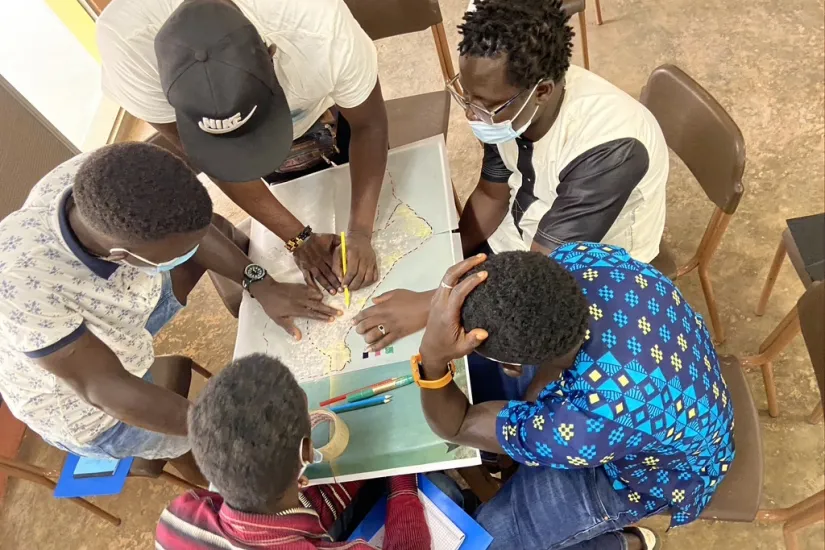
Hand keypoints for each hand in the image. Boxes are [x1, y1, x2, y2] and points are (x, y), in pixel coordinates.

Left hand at [253, 277, 340, 339]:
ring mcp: (301, 292)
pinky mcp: (300, 286)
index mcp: (296, 309)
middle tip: (340, 312)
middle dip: (330, 310)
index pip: (313, 314)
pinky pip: (312, 289)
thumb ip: (289, 327)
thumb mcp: (278, 319)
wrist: (266, 289)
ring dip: (324, 301)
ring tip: (331, 305)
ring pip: (317, 296)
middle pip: (318, 306)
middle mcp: (301, 300)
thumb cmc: (271, 306)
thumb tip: (299, 338)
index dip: (323, 317)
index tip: (332, 320)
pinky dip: (317, 293)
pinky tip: (320, 296)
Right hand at [292, 233, 340, 293]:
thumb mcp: (331, 237)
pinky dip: (312, 285)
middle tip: (341, 291)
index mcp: (327, 256)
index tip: (346, 281)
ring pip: (320, 278)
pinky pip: (308, 278)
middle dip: (335, 283)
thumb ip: (340, 242)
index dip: (341, 274)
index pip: (335, 266)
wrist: (301, 239)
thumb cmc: (317, 238)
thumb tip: (350, 244)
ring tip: (332, 293)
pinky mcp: (304, 269)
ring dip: (326, 286)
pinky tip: (316, 292)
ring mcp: (311, 267)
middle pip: (329, 274)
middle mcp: (320, 263)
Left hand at [334, 230, 376, 290]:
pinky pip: (374, 277)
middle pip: (360, 276)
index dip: (348, 280)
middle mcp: (365, 258)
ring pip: (368, 278)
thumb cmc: (347, 246)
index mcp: (354, 254)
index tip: (343, 286)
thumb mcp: (338, 252)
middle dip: (354, 285)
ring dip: (361, 286)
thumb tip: (339, 279)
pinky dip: (369, 282)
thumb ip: (336, 265)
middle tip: (348, 289)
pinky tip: (362, 283)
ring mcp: (371, 262)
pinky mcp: (375, 264)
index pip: (352, 271)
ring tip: (355, 287)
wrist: (360, 237)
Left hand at [353, 289, 431, 350]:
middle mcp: (384, 318)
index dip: (357, 318)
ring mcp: (391, 327)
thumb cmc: (411, 298)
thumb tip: (373, 301)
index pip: (365, 313)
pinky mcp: (398, 334)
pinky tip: (370, 349)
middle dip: (360, 329)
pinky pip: (385, 342)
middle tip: (358, 330)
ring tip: (366, 338)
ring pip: (373, 335)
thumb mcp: (396, 293)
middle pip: (366, 325)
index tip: (353, 322)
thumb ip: (383, 297)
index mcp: (382, 307)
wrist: (425, 306)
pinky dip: (376, 346)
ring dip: (367, 338)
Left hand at [419, 254, 488, 371]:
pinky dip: (458, 271)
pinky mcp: (437, 297)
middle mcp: (440, 303)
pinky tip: (469, 268)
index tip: (484, 274)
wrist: (431, 349)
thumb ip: (472, 340)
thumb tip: (484, 332)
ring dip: (462, 265)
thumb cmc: (449, 348)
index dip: (470, 281)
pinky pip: (447, 280)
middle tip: (483, 257)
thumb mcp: (462, 348)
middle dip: (466, 264)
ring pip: (447, 275)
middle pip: (450, 277)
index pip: (458, 292)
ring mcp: (437, 298)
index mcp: (447, 314)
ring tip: (478, 259)